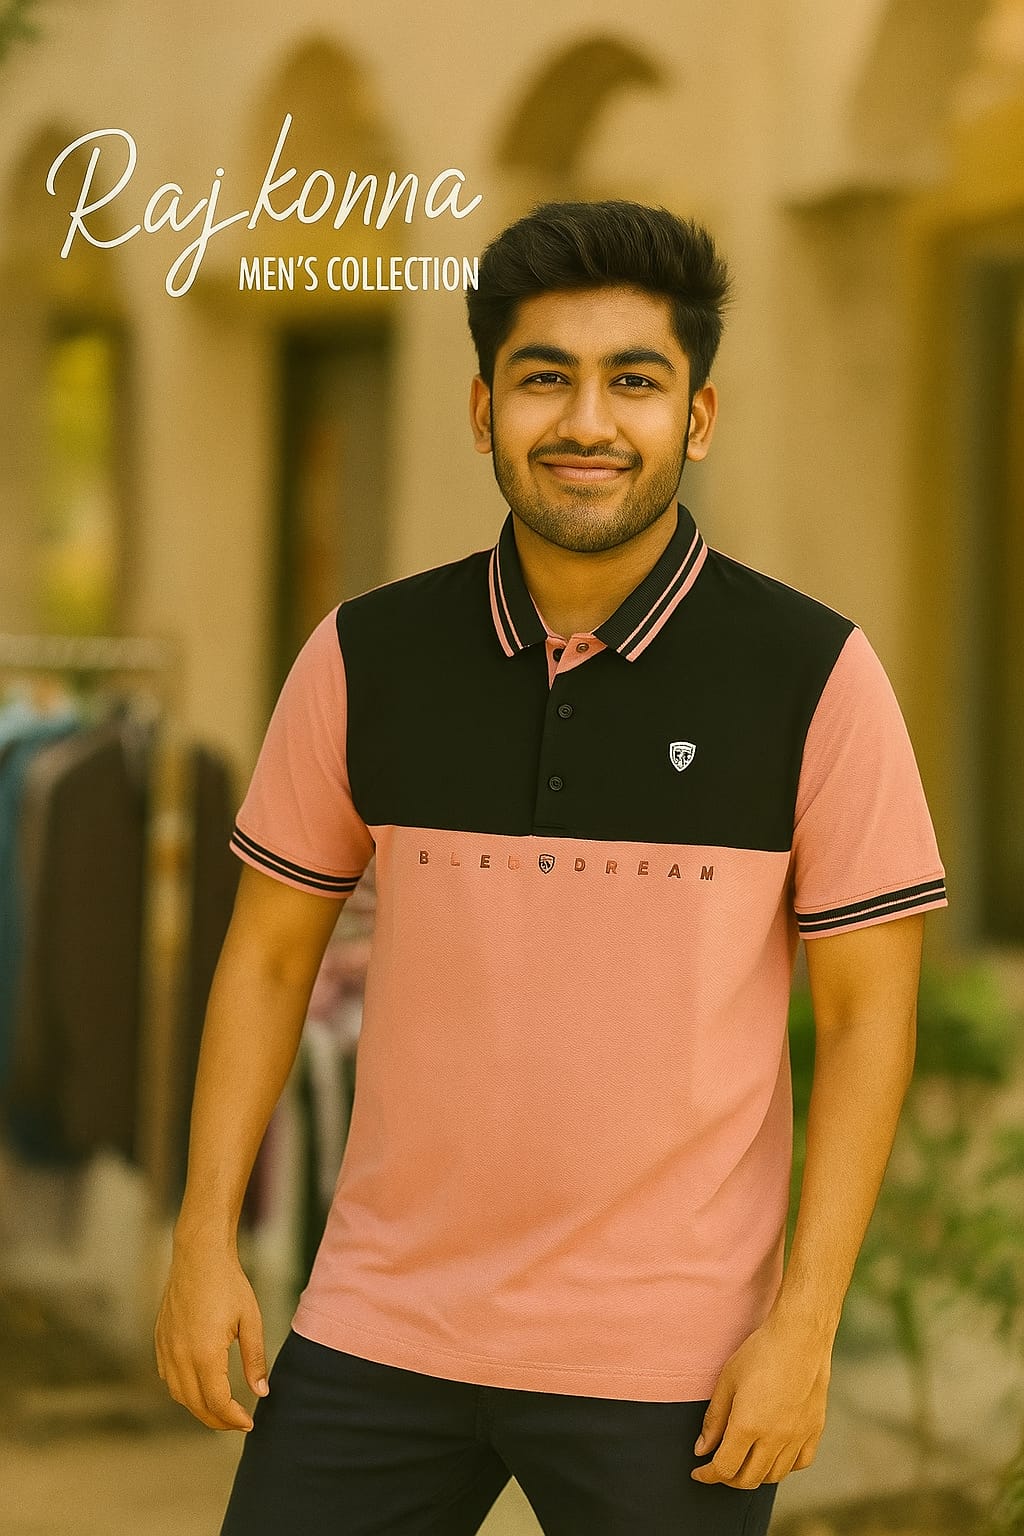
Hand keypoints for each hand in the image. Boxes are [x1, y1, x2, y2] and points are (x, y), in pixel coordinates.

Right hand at [155, 1240, 268, 1430]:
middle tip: (238, 1422)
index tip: (249, 1422)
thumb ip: (255, 1360)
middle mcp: (179, 1357)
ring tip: (221, 1409)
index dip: (233, 1418)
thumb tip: (261, 1392)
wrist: (199, 1256)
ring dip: (199, 1408)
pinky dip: (183, 1390)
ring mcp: (165, 1349)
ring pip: (178, 1394)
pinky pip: (168, 1377)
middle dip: (217, 1420)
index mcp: (204, 1354)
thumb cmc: (228, 1284)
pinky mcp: (159, 1340)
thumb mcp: (250, 1321)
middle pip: (195, 1405)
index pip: (217, 1402)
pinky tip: (199, 1387)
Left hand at [690, 1310, 831, 1487]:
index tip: (699, 1472)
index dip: (708, 1475)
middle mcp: (775, 1438)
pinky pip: (800, 1463)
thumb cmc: (760, 1353)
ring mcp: (798, 1436)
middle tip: (718, 1466)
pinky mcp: (815, 1430)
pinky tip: (774, 1453)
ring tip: (744, 1460)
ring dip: (755, 1474)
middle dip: (728, 1478)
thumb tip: (702, 1450)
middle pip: (749, 1478)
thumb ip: (714, 1420)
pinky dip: (784, 1466)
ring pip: (774, 1476)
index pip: (724, 1468)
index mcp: (748, 1426)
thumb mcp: (727, 1381)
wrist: (800, 1336)